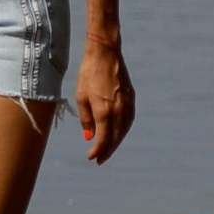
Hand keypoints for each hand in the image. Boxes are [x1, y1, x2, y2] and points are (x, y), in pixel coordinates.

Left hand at [74, 36, 134, 163]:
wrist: (106, 54)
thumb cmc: (88, 74)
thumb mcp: (81, 96)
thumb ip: (86, 118)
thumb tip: (89, 137)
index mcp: (104, 110)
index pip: (103, 139)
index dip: (98, 150)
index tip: (91, 158)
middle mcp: (119, 110)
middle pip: (115, 137)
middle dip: (107, 150)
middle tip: (99, 160)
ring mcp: (128, 104)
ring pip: (124, 130)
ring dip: (116, 142)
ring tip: (107, 150)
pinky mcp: (132, 99)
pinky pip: (129, 121)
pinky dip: (123, 130)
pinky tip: (117, 134)